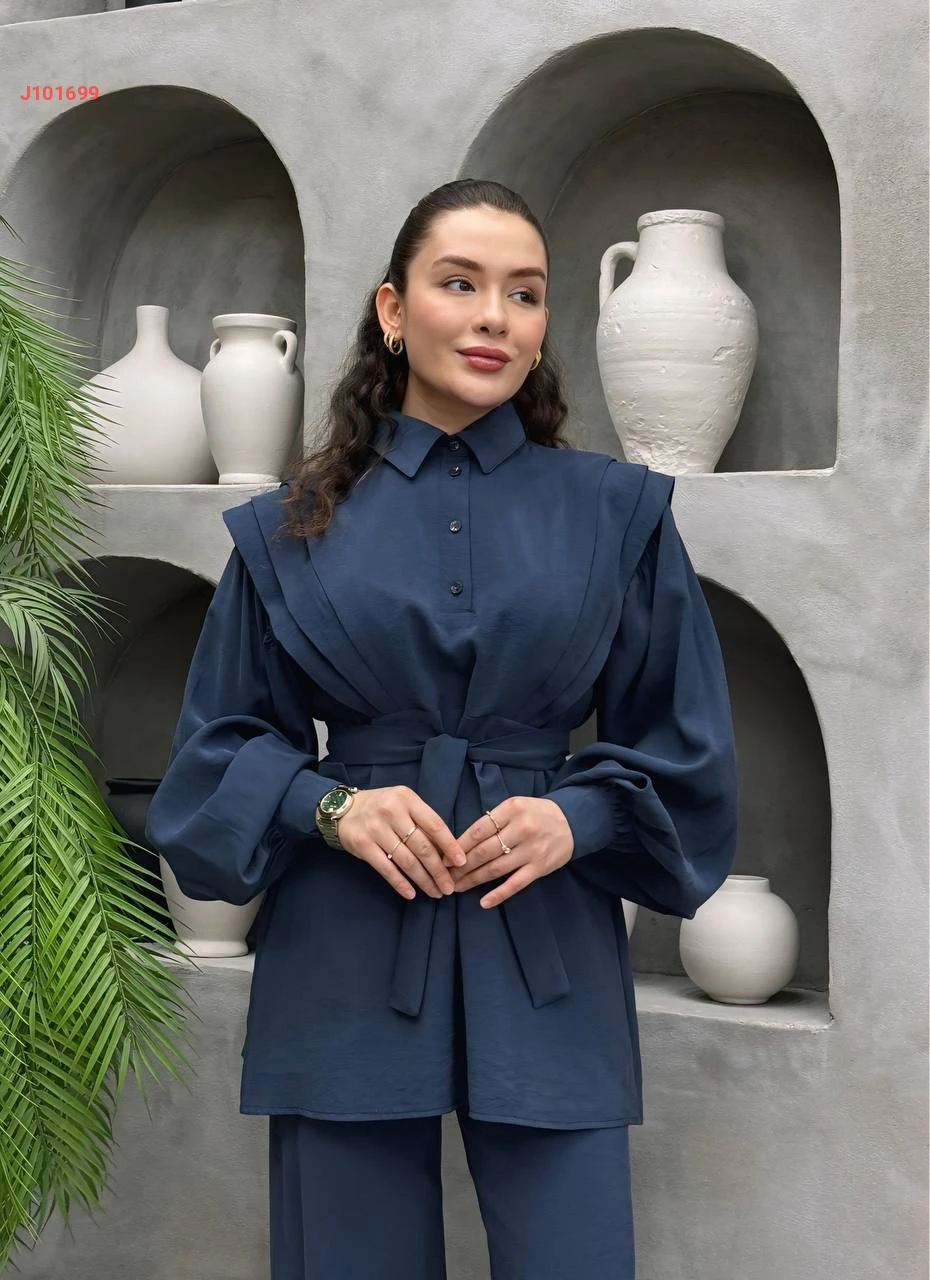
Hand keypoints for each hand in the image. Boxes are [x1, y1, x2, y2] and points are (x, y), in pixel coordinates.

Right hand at [335, 786, 467, 900]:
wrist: (343, 809)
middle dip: (439, 870)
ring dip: (423, 880)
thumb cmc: (381, 807)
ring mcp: (376, 829)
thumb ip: (421, 822)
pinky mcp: (363, 845)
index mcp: (407, 799)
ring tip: (435, 892)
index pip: (434, 824)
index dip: (450, 845)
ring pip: (406, 861)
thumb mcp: (403, 804)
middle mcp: (392, 812)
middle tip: (449, 887)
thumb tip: (446, 851)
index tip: (461, 862)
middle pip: (422, 847)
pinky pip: (386, 869)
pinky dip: (400, 883)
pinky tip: (412, 893)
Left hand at [450, 796, 573, 908]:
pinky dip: (499, 894)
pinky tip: (484, 902)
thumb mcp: (515, 806)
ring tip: (457, 887)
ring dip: (473, 880)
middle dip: (461, 866)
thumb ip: (493, 820)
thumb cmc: (536, 814)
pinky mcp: (540, 868)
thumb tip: (463, 843)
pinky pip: (516, 884)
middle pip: (484, 851)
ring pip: (496, 868)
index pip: (478, 830)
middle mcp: (521, 829)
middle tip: (445, 876)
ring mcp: (532, 850)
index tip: (444, 858)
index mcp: (511, 810)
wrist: (572, 822)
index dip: (458, 846)